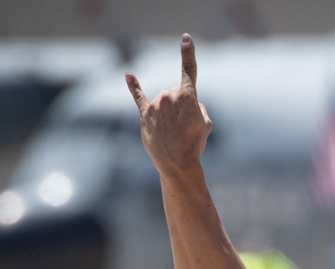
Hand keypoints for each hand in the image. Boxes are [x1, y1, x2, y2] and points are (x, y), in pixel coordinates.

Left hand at [125, 34, 211, 174]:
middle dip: (182, 107)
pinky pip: (138, 97)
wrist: (177, 163)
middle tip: (185, 127)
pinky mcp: (144, 115)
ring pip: (164, 101)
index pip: (188, 70)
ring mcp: (154, 105)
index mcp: (186, 96)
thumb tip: (184, 105)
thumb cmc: (194, 143)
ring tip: (174, 132)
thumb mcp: (206, 123)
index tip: (185, 38)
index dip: (188, 53)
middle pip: (176, 93)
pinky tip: (129, 76)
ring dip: (170, 113)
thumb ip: (197, 107)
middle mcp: (167, 96)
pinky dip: (134, 87)